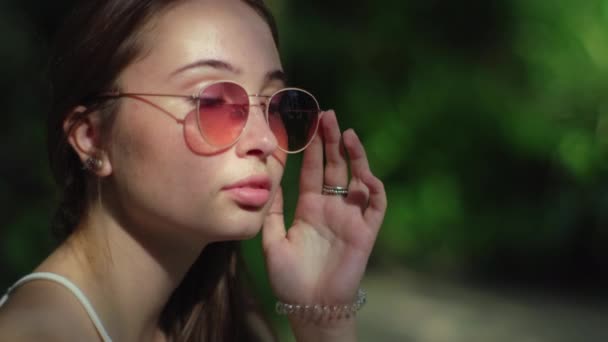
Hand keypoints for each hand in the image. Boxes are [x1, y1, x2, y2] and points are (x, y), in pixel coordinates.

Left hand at [263, 110, 386, 308]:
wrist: (310, 307)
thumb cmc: (289, 279)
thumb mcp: (272, 241)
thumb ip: (272, 211)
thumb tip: (267, 180)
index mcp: (308, 208)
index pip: (311, 170)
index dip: (310, 147)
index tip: (306, 124)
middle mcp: (330, 207)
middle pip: (334, 167)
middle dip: (331, 141)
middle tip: (326, 115)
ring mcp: (350, 217)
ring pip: (357, 178)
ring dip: (354, 156)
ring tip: (346, 133)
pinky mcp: (366, 230)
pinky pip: (376, 204)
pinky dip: (373, 186)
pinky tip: (362, 172)